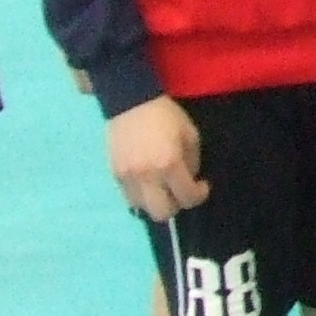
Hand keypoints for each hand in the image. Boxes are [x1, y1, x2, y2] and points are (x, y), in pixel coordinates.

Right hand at [108, 96, 206, 219]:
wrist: (131, 101)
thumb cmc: (166, 115)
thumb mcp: (190, 135)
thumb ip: (193, 161)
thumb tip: (190, 179)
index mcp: (169, 164)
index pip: (187, 197)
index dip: (199, 195)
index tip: (201, 185)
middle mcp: (147, 176)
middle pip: (162, 213)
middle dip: (176, 205)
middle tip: (180, 190)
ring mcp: (128, 177)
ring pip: (143, 208)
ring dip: (156, 201)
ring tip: (162, 186)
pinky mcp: (114, 174)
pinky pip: (129, 197)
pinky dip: (141, 195)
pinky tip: (148, 182)